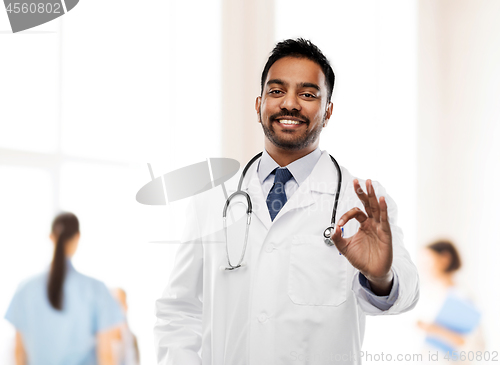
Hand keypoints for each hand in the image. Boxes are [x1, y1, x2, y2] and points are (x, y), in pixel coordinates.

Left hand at [331, 179, 392, 294]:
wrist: (372, 272)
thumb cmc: (361, 259)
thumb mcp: (344, 248)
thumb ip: (337, 238)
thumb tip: (333, 228)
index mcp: (364, 224)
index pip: (356, 212)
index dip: (346, 216)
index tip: (339, 224)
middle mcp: (372, 223)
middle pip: (367, 204)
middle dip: (363, 192)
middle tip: (357, 181)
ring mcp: (380, 227)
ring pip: (376, 208)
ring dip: (372, 195)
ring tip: (369, 183)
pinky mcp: (386, 234)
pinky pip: (384, 219)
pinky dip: (383, 209)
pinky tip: (381, 199)